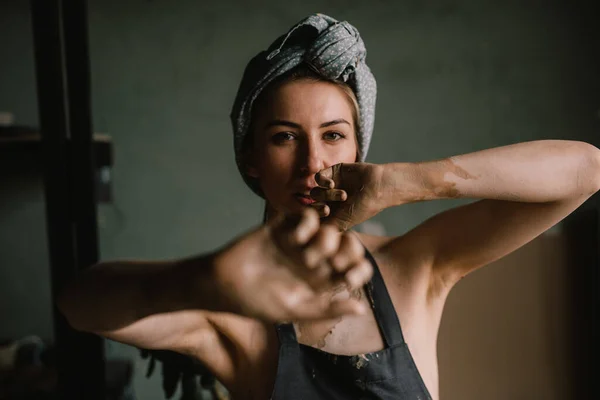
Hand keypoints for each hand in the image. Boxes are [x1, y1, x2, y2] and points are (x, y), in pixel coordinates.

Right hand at [213, 208, 372, 322]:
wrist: (223, 284)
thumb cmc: (258, 303)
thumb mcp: (295, 310)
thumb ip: (328, 309)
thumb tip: (361, 309)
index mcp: (321, 280)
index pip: (354, 268)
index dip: (360, 269)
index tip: (349, 278)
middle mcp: (315, 259)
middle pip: (347, 245)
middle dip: (348, 249)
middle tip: (334, 261)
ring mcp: (300, 242)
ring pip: (329, 230)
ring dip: (325, 241)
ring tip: (306, 257)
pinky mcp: (284, 227)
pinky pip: (306, 217)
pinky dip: (308, 225)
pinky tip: (295, 240)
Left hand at [310, 162, 386, 230]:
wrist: (379, 187)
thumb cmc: (364, 207)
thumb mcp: (343, 223)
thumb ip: (325, 227)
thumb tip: (308, 234)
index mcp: (333, 213)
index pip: (314, 216)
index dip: (314, 217)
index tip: (324, 218)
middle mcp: (330, 200)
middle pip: (312, 204)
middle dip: (318, 208)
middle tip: (328, 209)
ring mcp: (331, 186)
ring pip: (315, 191)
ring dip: (327, 194)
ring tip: (343, 195)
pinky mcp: (332, 172)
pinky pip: (318, 177)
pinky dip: (322, 182)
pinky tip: (332, 184)